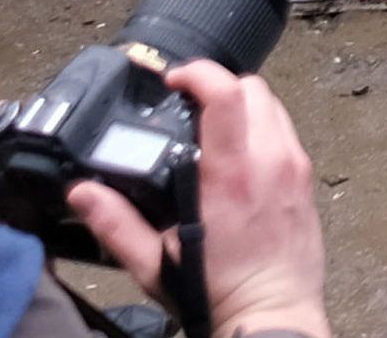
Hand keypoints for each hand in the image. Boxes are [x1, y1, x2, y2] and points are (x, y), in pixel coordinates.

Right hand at [0, 65, 334, 335]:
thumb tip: (81, 193)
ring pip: (273, 106)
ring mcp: (293, 168)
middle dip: (219, 85)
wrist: (271, 317)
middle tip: (189, 103)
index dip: (198, 73)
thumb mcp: (155, 262)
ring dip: (243, 105)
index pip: (226, 94)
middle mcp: (270, 161)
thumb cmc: (219, 294)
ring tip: (212, 126)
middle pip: (253, 88)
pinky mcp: (305, 181)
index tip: (174, 80)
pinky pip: (286, 133)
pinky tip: (238, 154)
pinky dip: (262, 129)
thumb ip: (115, 223)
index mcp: (231, 175)